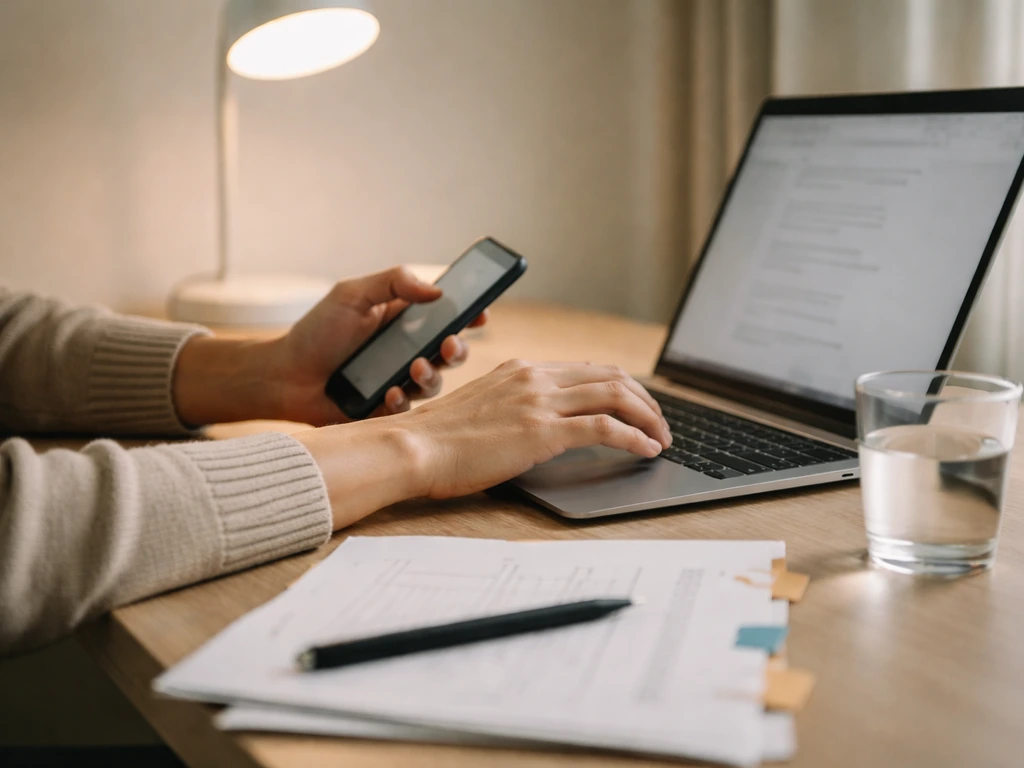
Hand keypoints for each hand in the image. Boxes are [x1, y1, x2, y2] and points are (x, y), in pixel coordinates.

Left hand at [173, 266, 485, 426]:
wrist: (284, 376)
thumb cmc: (317, 332)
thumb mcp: (352, 294)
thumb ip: (394, 282)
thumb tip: (437, 290)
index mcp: (404, 323)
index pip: (447, 318)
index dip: (469, 316)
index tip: (480, 313)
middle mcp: (408, 353)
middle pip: (451, 353)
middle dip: (459, 349)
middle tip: (451, 345)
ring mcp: (399, 383)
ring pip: (435, 384)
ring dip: (431, 376)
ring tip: (414, 369)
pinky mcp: (385, 411)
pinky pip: (408, 411)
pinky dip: (403, 401)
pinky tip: (390, 393)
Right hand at [296, 360, 671, 528]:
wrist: (413, 448)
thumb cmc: (438, 439)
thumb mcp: (482, 409)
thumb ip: (512, 407)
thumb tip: (535, 427)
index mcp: (521, 370)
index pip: (587, 370)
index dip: (621, 387)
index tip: (636, 406)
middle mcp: (535, 377)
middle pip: (611, 377)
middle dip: (645, 400)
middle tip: (660, 423)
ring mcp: (540, 401)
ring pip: (617, 396)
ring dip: (648, 418)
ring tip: (662, 438)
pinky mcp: (543, 430)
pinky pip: (605, 427)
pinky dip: (634, 437)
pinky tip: (647, 449)